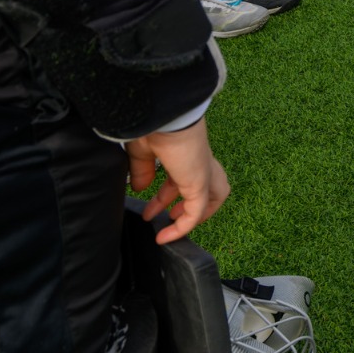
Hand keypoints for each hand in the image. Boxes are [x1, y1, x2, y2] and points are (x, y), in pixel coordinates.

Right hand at [125, 118, 229, 243]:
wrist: (162, 116)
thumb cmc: (152, 125)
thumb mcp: (141, 152)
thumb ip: (141, 170)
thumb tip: (140, 187)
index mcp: (186, 151)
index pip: (184, 175)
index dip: (169, 193)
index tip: (153, 207)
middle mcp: (199, 161)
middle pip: (208, 185)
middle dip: (186, 204)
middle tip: (166, 217)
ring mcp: (203, 171)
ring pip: (213, 197)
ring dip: (194, 215)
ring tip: (172, 229)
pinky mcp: (201, 182)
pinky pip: (197, 210)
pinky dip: (184, 226)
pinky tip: (165, 236)